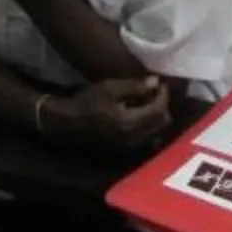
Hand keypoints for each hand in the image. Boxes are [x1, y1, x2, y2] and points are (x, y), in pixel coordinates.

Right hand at [45, 75, 173, 152]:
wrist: (67, 123)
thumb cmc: (87, 101)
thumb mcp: (110, 88)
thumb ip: (135, 86)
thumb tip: (156, 82)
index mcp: (130, 123)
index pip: (159, 110)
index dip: (163, 95)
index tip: (160, 83)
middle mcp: (133, 138)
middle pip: (162, 123)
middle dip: (163, 105)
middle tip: (155, 92)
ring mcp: (130, 146)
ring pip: (157, 132)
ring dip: (157, 116)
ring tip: (148, 102)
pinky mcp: (125, 148)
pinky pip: (147, 138)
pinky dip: (149, 125)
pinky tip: (140, 114)